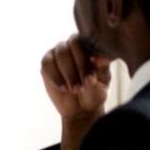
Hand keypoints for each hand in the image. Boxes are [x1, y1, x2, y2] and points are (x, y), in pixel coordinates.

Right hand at [40, 35, 113, 149]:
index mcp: (90, 47)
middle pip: (69, 46)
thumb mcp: (103, 86)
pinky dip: (54, 77)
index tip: (91, 78)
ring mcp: (58, 53)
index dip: (86, 59)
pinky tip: (63, 88)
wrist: (82, 109)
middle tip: (81, 87)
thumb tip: (99, 63)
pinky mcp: (47, 64)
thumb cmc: (97, 95)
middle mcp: (73, 46)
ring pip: (56, 55)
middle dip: (75, 68)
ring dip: (65, 74)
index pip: (84, 40)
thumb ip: (101, 75)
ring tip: (73, 90)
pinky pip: (46, 65)